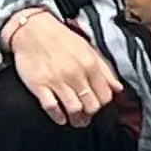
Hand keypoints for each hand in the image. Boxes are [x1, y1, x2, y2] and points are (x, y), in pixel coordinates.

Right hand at [3, 7, 124, 126]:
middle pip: (91, 105)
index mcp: (90, 65)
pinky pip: (51, 107)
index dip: (103, 104)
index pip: (105, 95)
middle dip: (91, 114)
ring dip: (77, 119)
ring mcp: (56, 81)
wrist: (32, 30)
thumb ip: (104, 69)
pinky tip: (61, 118)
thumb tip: (118, 88)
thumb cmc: (61, 39)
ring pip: (74, 109)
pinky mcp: (39, 85)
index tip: (98, 106)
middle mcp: (75, 74)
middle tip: (87, 117)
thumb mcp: (88, 49)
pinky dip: (58, 116)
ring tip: (76, 121)